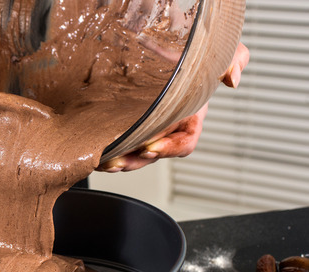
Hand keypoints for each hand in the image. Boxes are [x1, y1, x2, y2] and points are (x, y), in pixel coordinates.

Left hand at [98, 42, 249, 171]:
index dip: (170, 148)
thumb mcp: (219, 52)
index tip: (151, 148)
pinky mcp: (131, 124)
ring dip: (121, 160)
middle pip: (155, 153)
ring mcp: (149, 128)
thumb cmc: (193, 55)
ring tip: (106, 163)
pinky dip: (112, 150)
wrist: (167, 46)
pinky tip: (99, 155)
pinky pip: (123, 143)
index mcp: (191, 117)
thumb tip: (232, 80)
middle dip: (137, 160)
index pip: (185, 142)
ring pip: (136, 153)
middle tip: (120, 161)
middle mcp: (169, 127)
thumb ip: (233, 60)